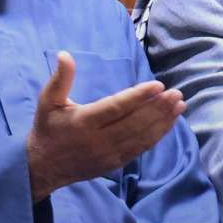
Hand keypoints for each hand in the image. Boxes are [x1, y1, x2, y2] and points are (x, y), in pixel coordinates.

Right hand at [26, 52, 184, 200]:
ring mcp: (109, 154)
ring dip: (163, 121)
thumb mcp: (47, 102)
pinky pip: (141, 149)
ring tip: (179, 105)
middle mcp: (98, 140)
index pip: (115, 107)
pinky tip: (169, 122)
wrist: (43, 167)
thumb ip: (59, 79)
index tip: (157, 85)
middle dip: (157, 108)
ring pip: (141, 137)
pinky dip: (157, 135)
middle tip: (176, 93)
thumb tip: (65, 54)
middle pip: (134, 123)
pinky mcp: (115, 163)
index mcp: (83, 122)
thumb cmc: (47, 129)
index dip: (138, 96)